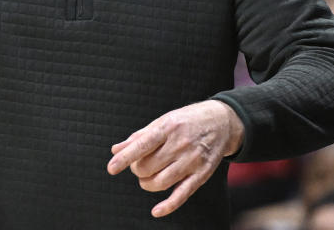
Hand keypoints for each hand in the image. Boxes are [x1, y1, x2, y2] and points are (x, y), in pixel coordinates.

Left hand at [107, 100, 243, 217]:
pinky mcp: (201, 174)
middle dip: (137, 169)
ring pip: (161, 182)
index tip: (111, 168)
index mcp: (168, 128)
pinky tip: (156, 211)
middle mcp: (180, 144)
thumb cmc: (186, 121)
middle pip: (148, 166)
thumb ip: (139, 137)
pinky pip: (182, 194)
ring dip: (147, 183)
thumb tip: (115, 150)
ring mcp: (192, 160)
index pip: (142, 145)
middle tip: (139, 165)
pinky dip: (168, 205)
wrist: (221, 122)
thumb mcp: (162, 122)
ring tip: (146, 177)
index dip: (125, 158)